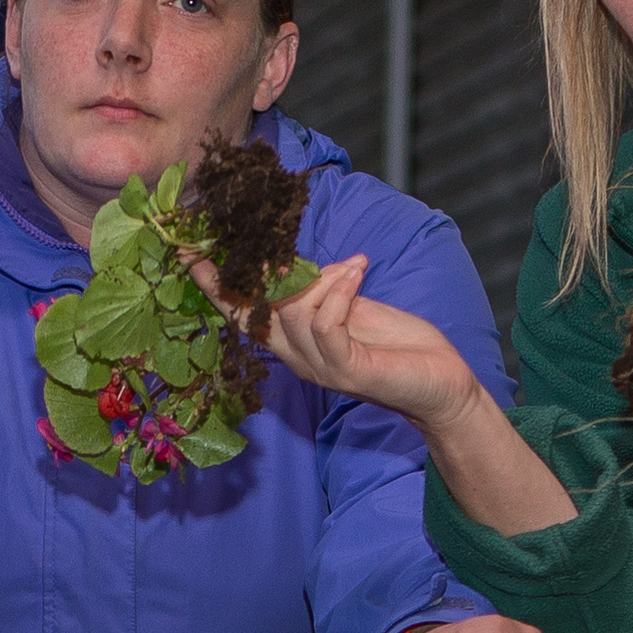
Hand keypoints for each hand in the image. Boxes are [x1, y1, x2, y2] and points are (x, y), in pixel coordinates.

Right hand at [200, 253, 577, 536]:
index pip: (243, 316)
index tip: (193, 257)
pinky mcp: (346, 370)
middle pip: (257, 313)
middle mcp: (298, 360)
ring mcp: (320, 368)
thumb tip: (289, 261)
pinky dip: (340, 290)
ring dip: (325, 278)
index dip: (217, 289)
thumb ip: (319, 290)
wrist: (440, 382)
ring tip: (353, 268)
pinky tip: (359, 272)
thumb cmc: (397, 344)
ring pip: (294, 311)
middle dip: (263, 274)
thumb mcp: (349, 307)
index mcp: (292, 344)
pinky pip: (325, 322)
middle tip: (284, 251)